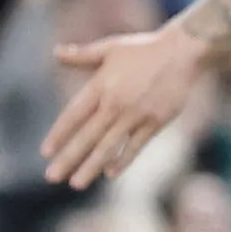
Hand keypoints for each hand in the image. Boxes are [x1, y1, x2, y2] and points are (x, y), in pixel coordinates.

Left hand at [43, 25, 206, 186]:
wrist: (185, 52)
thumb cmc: (145, 48)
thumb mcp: (110, 48)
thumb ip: (82, 55)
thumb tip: (56, 52)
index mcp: (101, 85)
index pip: (73, 115)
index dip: (58, 135)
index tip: (45, 152)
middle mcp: (116, 103)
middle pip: (87, 136)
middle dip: (68, 158)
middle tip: (51, 177)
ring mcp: (137, 115)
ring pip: (109, 146)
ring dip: (91, 166)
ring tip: (76, 184)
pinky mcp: (156, 121)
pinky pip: (137, 145)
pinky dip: (123, 159)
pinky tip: (110, 173)